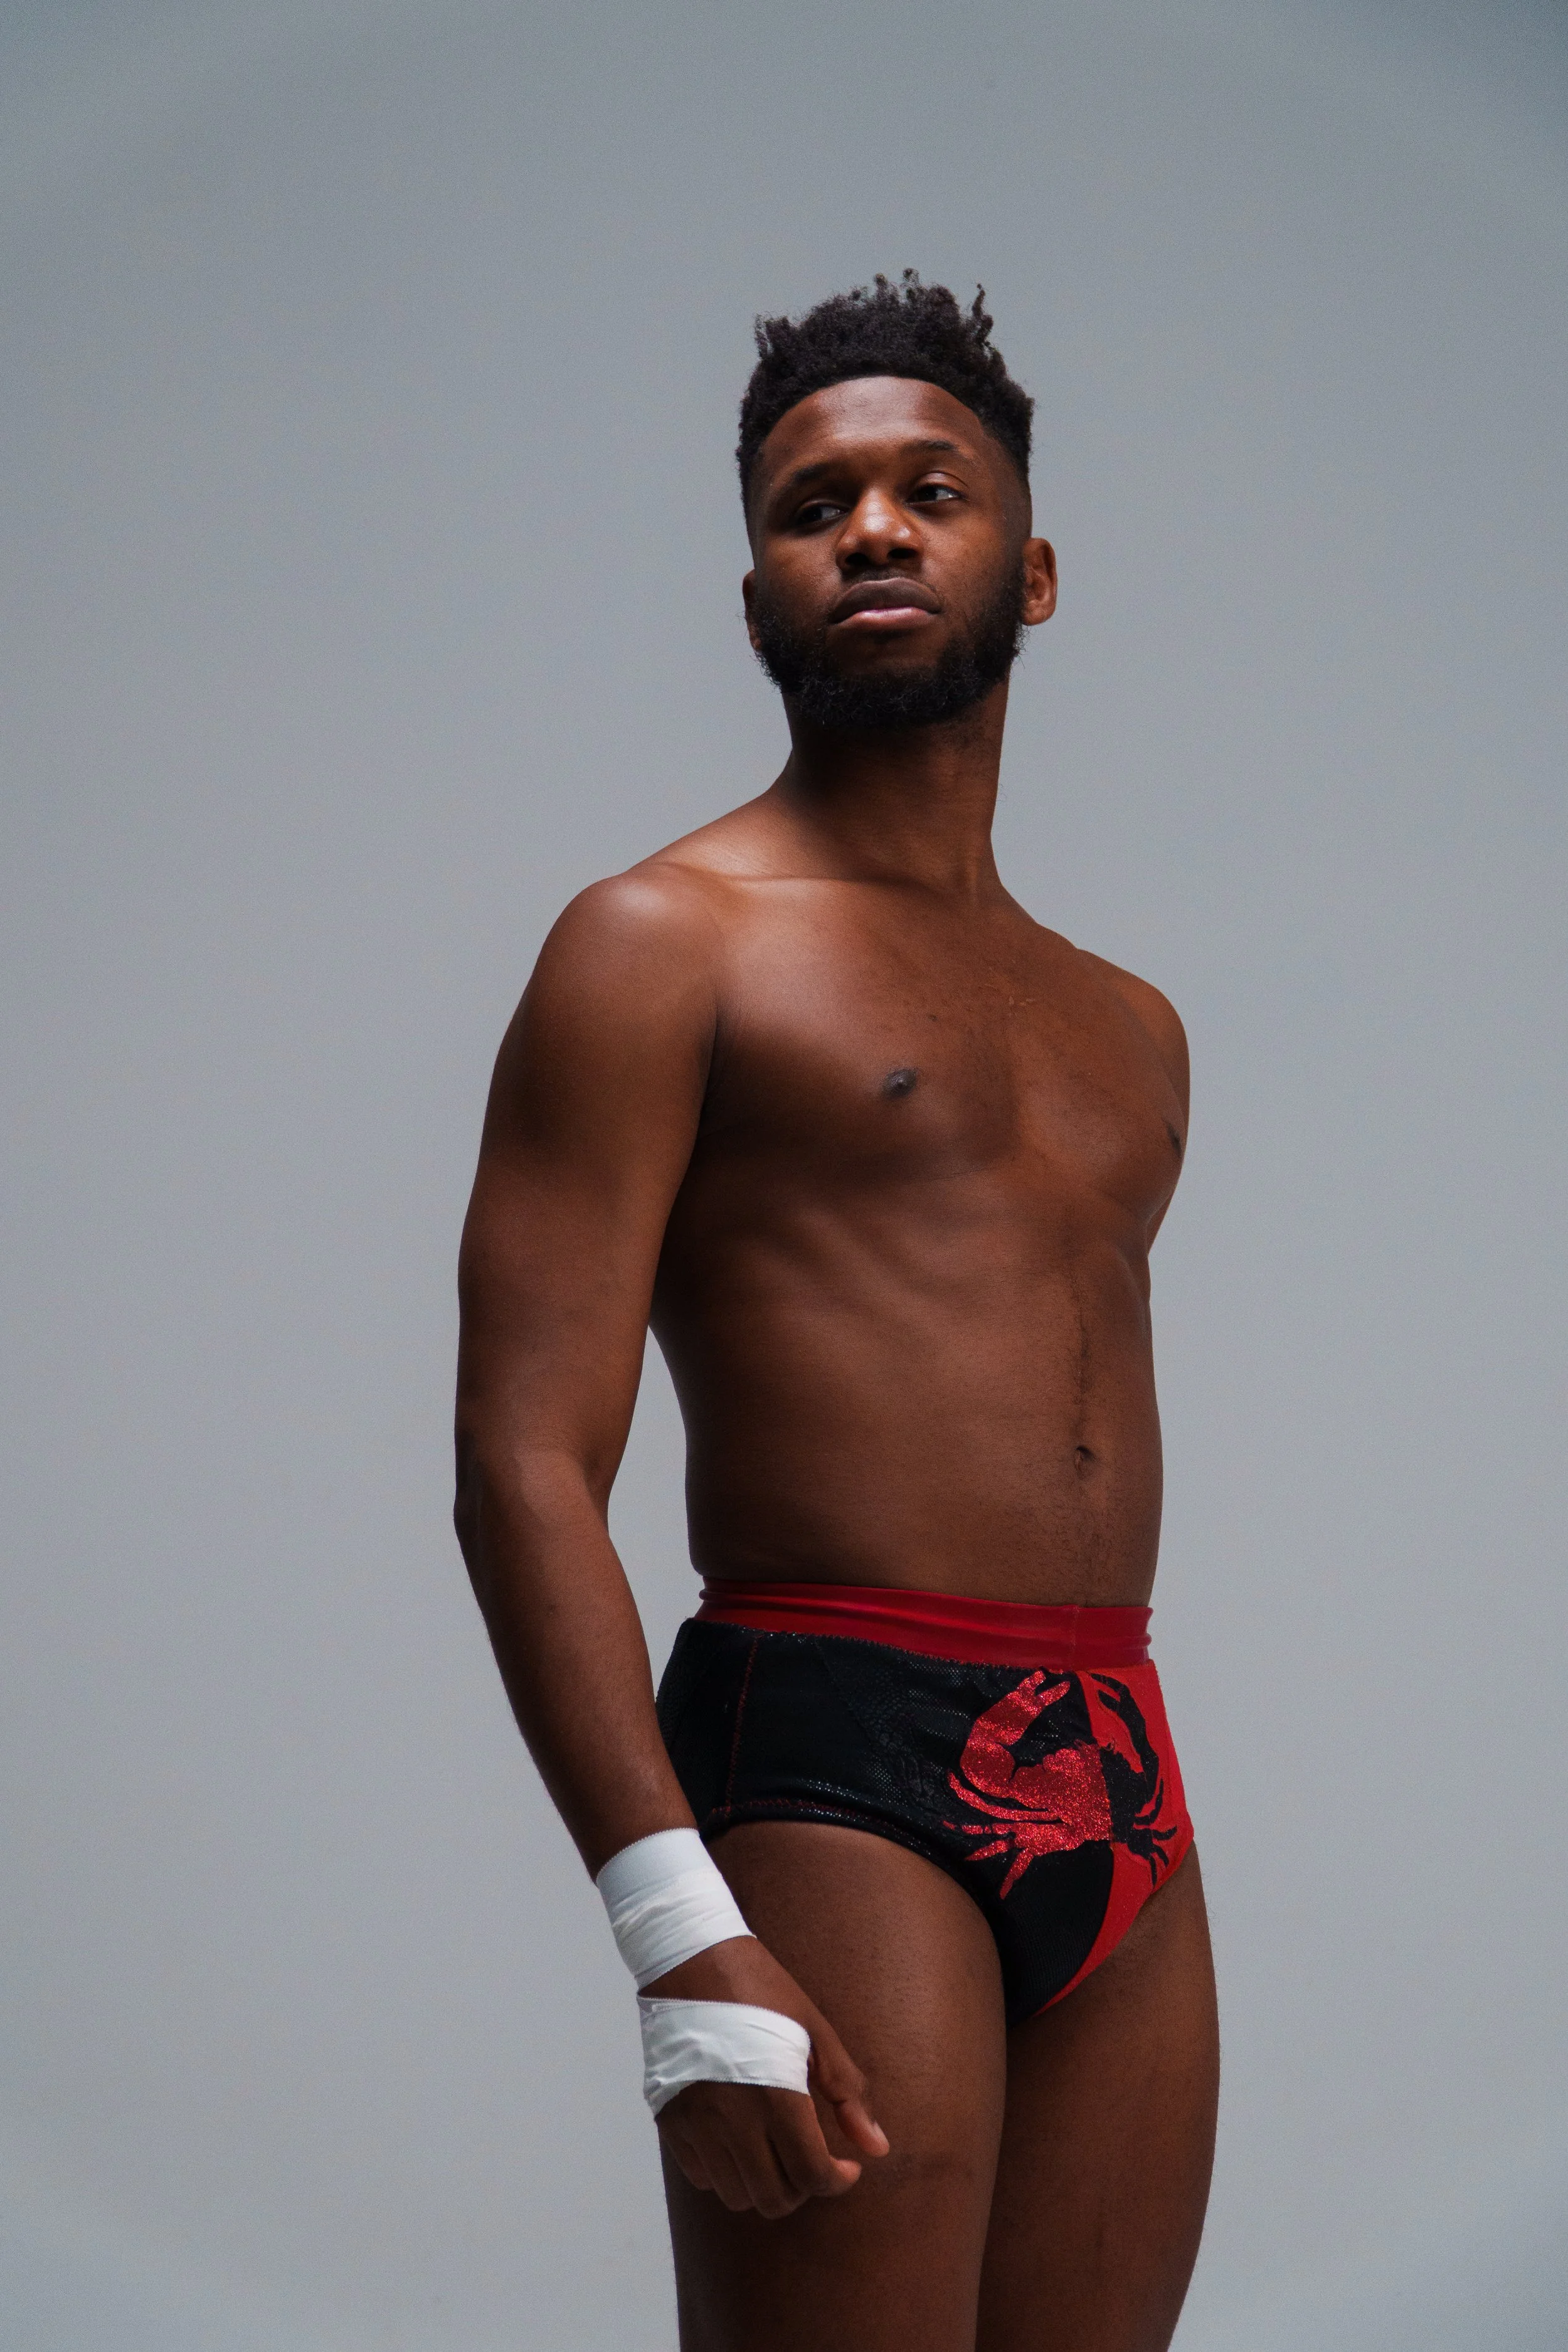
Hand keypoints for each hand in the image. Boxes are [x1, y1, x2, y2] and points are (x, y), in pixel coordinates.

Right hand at [643, 1936, 888, 2218]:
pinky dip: (726, 2171)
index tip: (846, 2166)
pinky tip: (740, 2139)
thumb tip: (877, 2148)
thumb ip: (847, 2093)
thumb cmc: (760, 1988)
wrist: (691, 1957)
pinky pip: (701, 2177)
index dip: (838, 2181)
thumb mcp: (815, 2030)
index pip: (812, 2176)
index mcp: (775, 2095)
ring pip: (736, 2195)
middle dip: (803, 2187)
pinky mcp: (669, 2121)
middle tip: (811, 2157)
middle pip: (774, 2199)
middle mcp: (732, 2119)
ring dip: (764, 2184)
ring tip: (776, 2149)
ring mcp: (696, 2124)